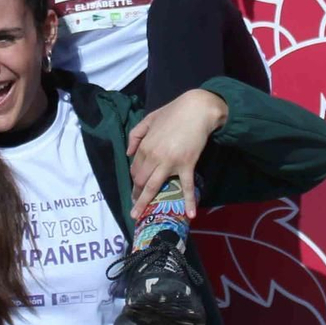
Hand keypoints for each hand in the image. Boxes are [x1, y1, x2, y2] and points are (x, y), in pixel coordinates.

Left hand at [125, 90, 227, 219]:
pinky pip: (186, 187)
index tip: (135, 187)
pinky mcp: (186, 165)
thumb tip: (129, 152)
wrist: (197, 109)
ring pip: (153, 187)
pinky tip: (190, 215)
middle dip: (136, 194)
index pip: (134, 168)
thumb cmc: (173, 112)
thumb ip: (136, 134)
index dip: (134, 179)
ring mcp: (170, 163)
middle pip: (140, 180)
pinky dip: (189, 201)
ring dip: (144, 202)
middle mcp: (153, 156)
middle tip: (135, 206)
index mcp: (144, 145)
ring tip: (139, 215)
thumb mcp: (149, 119)